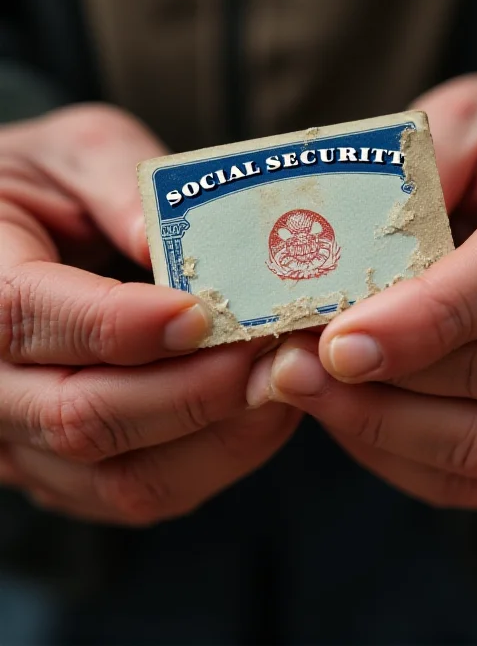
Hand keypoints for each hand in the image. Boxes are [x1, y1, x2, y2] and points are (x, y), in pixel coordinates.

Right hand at [0, 105, 298, 523]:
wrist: (17, 235)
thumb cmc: (45, 186)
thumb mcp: (78, 152)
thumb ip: (120, 184)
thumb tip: (177, 250)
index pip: (30, 316)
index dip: (123, 323)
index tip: (203, 312)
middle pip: (79, 416)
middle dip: (192, 391)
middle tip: (270, 354)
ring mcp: (22, 438)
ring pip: (118, 478)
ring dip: (216, 437)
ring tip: (280, 383)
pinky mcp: (65, 469)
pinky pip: (140, 494)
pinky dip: (211, 461)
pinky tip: (257, 411)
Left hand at [246, 73, 476, 508]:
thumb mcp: (469, 120)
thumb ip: (416, 166)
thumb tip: (334, 249)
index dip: (432, 314)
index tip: (338, 341)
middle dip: (392, 384)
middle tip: (293, 367)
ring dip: (386, 429)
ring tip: (306, 390)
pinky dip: (404, 455)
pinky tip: (350, 414)